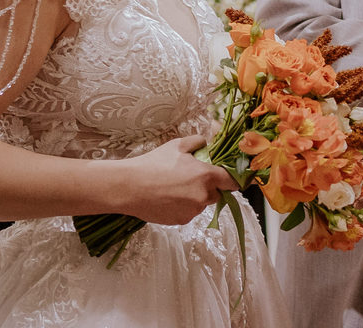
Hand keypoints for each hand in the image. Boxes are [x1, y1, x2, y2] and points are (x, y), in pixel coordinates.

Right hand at [120, 135, 236, 225]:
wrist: (130, 187)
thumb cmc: (154, 163)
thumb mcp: (177, 145)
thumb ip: (197, 142)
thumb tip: (206, 143)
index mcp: (206, 176)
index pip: (232, 181)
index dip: (231, 179)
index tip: (227, 177)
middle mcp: (203, 195)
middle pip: (217, 194)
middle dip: (209, 187)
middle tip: (191, 178)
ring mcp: (193, 210)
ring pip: (201, 204)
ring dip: (195, 197)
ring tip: (174, 188)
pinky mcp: (181, 220)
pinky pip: (189, 213)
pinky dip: (183, 207)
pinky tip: (168, 198)